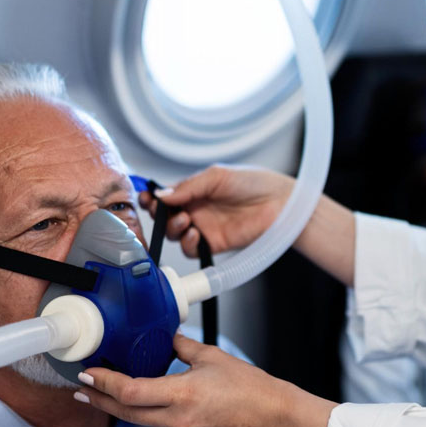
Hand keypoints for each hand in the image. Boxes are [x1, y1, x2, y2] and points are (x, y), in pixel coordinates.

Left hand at [74, 333, 336, 426]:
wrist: (274, 418)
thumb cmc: (251, 388)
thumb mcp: (212, 357)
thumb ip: (182, 347)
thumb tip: (167, 337)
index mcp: (182, 395)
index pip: (130, 392)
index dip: (105, 383)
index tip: (88, 372)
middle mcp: (178, 420)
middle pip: (126, 412)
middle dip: (100, 399)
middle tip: (81, 386)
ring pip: (142, 421)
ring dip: (121, 407)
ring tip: (103, 394)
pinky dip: (147, 414)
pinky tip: (143, 404)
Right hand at [139, 165, 292, 257]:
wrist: (279, 202)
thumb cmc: (253, 183)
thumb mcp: (217, 176)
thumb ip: (188, 187)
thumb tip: (161, 195)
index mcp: (195, 190)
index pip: (166, 196)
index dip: (152, 198)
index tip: (146, 198)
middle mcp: (197, 209)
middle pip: (165, 217)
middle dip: (158, 215)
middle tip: (161, 211)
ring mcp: (205, 227)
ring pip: (175, 234)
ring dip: (174, 228)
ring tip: (187, 220)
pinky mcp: (215, 244)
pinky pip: (192, 250)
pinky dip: (188, 244)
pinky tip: (196, 234)